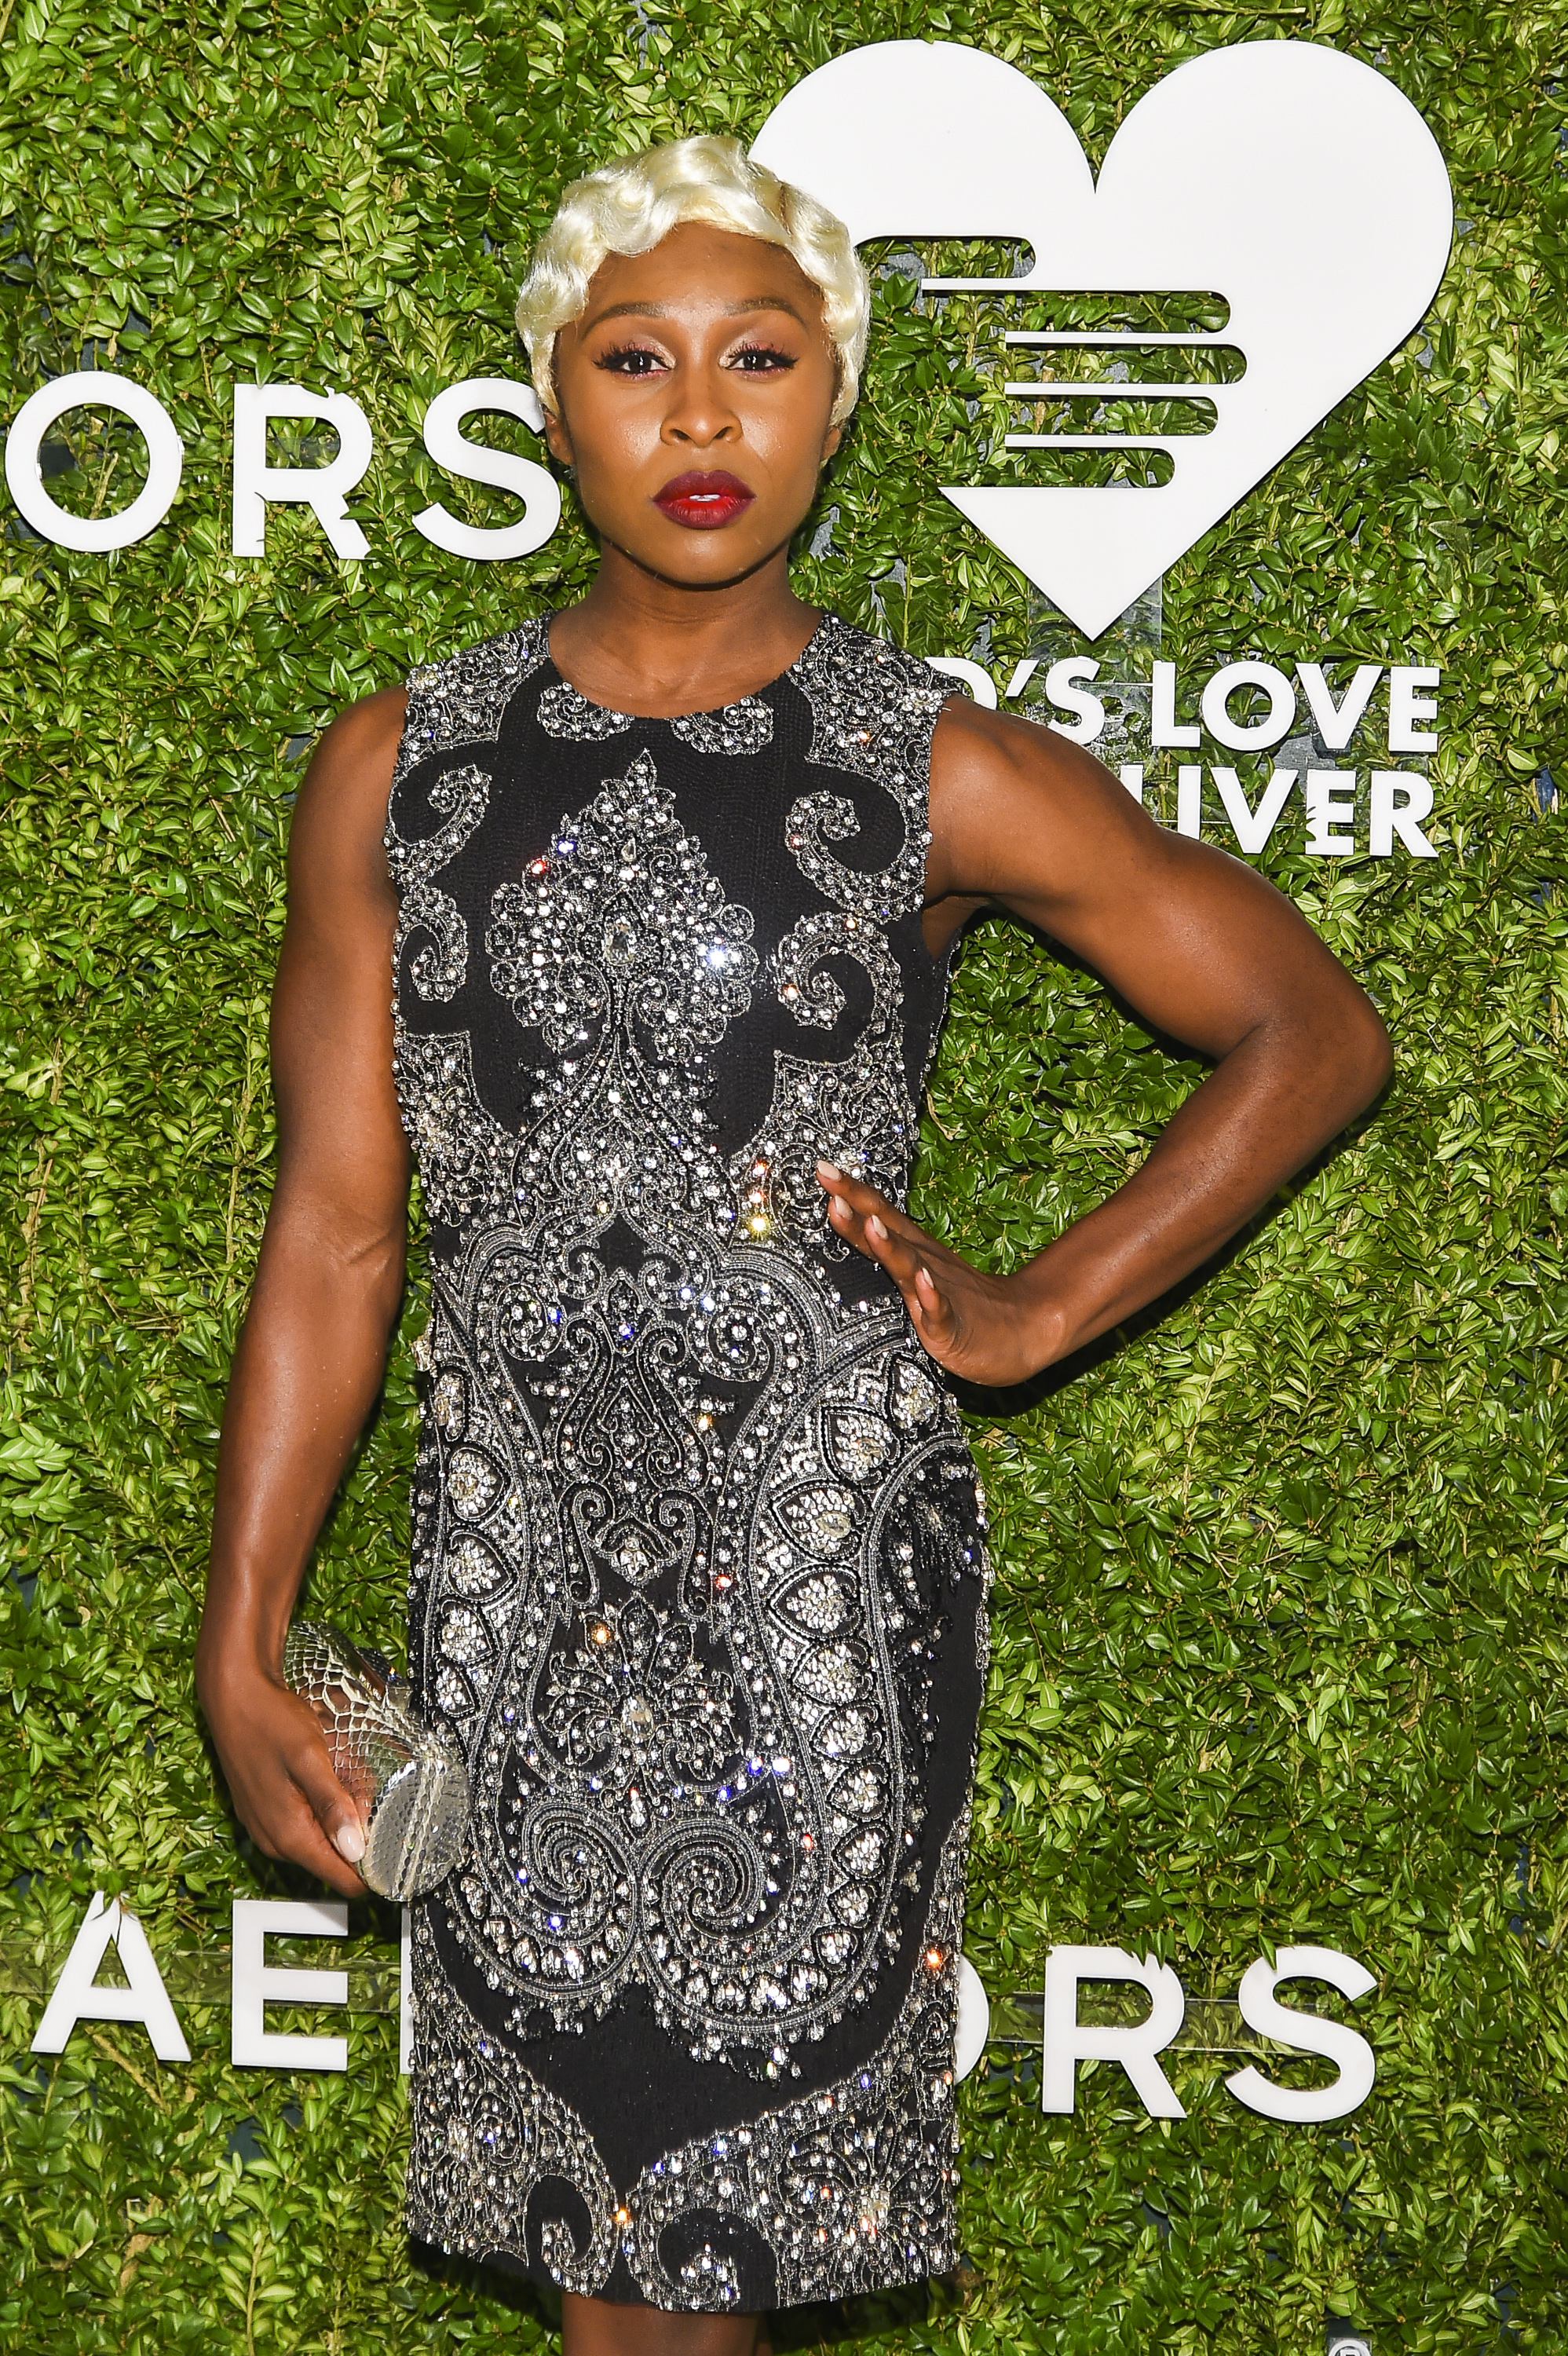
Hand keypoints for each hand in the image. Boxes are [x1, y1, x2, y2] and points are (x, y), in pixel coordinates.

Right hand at [198, 1658, 367, 1900]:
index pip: (340, 1878)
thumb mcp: (310, 1758)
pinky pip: (307, 1818)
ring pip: (324, 1832)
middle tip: (360, 1779)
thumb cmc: (269, 1722)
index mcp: (289, 1834)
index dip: (371, 1868)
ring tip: (338, 1764)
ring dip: (341, 1806)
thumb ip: (332, 1805)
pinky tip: (323, 1768)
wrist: (234, 1698)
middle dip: (358, 1824)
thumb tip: (355, 1848)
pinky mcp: (266, 1814)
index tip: (393, 1846)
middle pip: (337, 1852)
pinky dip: (323, 1798)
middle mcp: (276, 1840)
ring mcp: (268, 1829)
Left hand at [815, 1161, 1062, 1386]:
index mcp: (912, 1250)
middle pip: (886, 1227)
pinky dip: (932, 1296)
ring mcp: (938, 1292)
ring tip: (872, 1224)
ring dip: (889, 1245)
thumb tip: (848, 1223)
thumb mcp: (918, 1270)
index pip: (877, 1212)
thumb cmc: (963, 1300)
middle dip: (855, 1202)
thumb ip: (884, 1250)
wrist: (1023, 1327)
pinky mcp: (952, 1325)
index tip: (821, 1166)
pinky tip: (923, 1283)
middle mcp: (922, 1263)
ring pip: (909, 1266)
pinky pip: (940, 1309)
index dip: (849, 1190)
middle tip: (828, 1176)